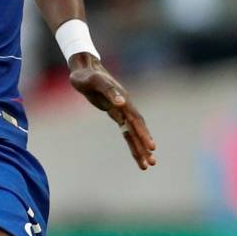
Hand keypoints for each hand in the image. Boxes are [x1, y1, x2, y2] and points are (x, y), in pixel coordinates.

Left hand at [69, 55, 155, 170]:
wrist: (84, 70)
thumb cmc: (86, 76)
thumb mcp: (95, 82)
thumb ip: (108, 90)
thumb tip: (121, 102)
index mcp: (123, 100)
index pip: (136, 121)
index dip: (143, 134)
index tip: (151, 147)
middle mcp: (125, 106)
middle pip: (138, 130)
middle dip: (144, 146)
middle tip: (152, 163)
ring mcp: (122, 110)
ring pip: (134, 133)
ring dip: (140, 148)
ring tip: (147, 165)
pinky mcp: (116, 113)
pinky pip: (127, 131)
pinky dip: (131, 142)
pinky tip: (137, 153)